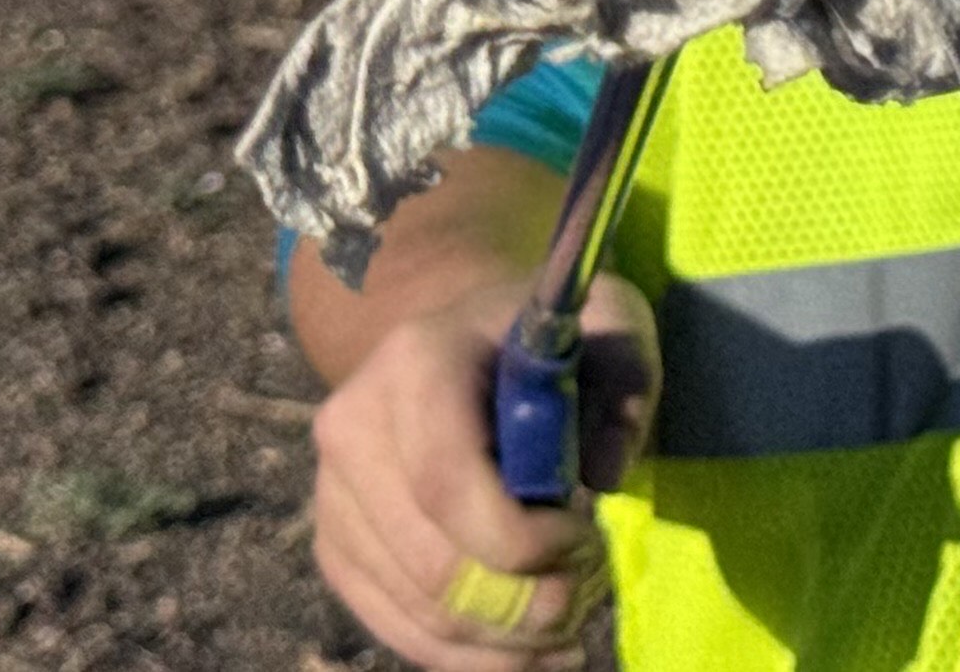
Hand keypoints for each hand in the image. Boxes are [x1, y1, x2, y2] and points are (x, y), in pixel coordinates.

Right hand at [309, 272, 657, 671]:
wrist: (466, 337)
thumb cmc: (548, 335)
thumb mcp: (611, 322)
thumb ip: (628, 380)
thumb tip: (603, 475)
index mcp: (417, 361)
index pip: (447, 483)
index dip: (520, 540)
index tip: (588, 540)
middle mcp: (353, 426)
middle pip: (429, 563)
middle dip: (518, 604)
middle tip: (585, 598)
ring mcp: (331, 492)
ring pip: (413, 608)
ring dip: (497, 642)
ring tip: (565, 631)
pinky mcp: (334, 544)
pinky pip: (392, 624)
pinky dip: (461, 653)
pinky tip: (522, 652)